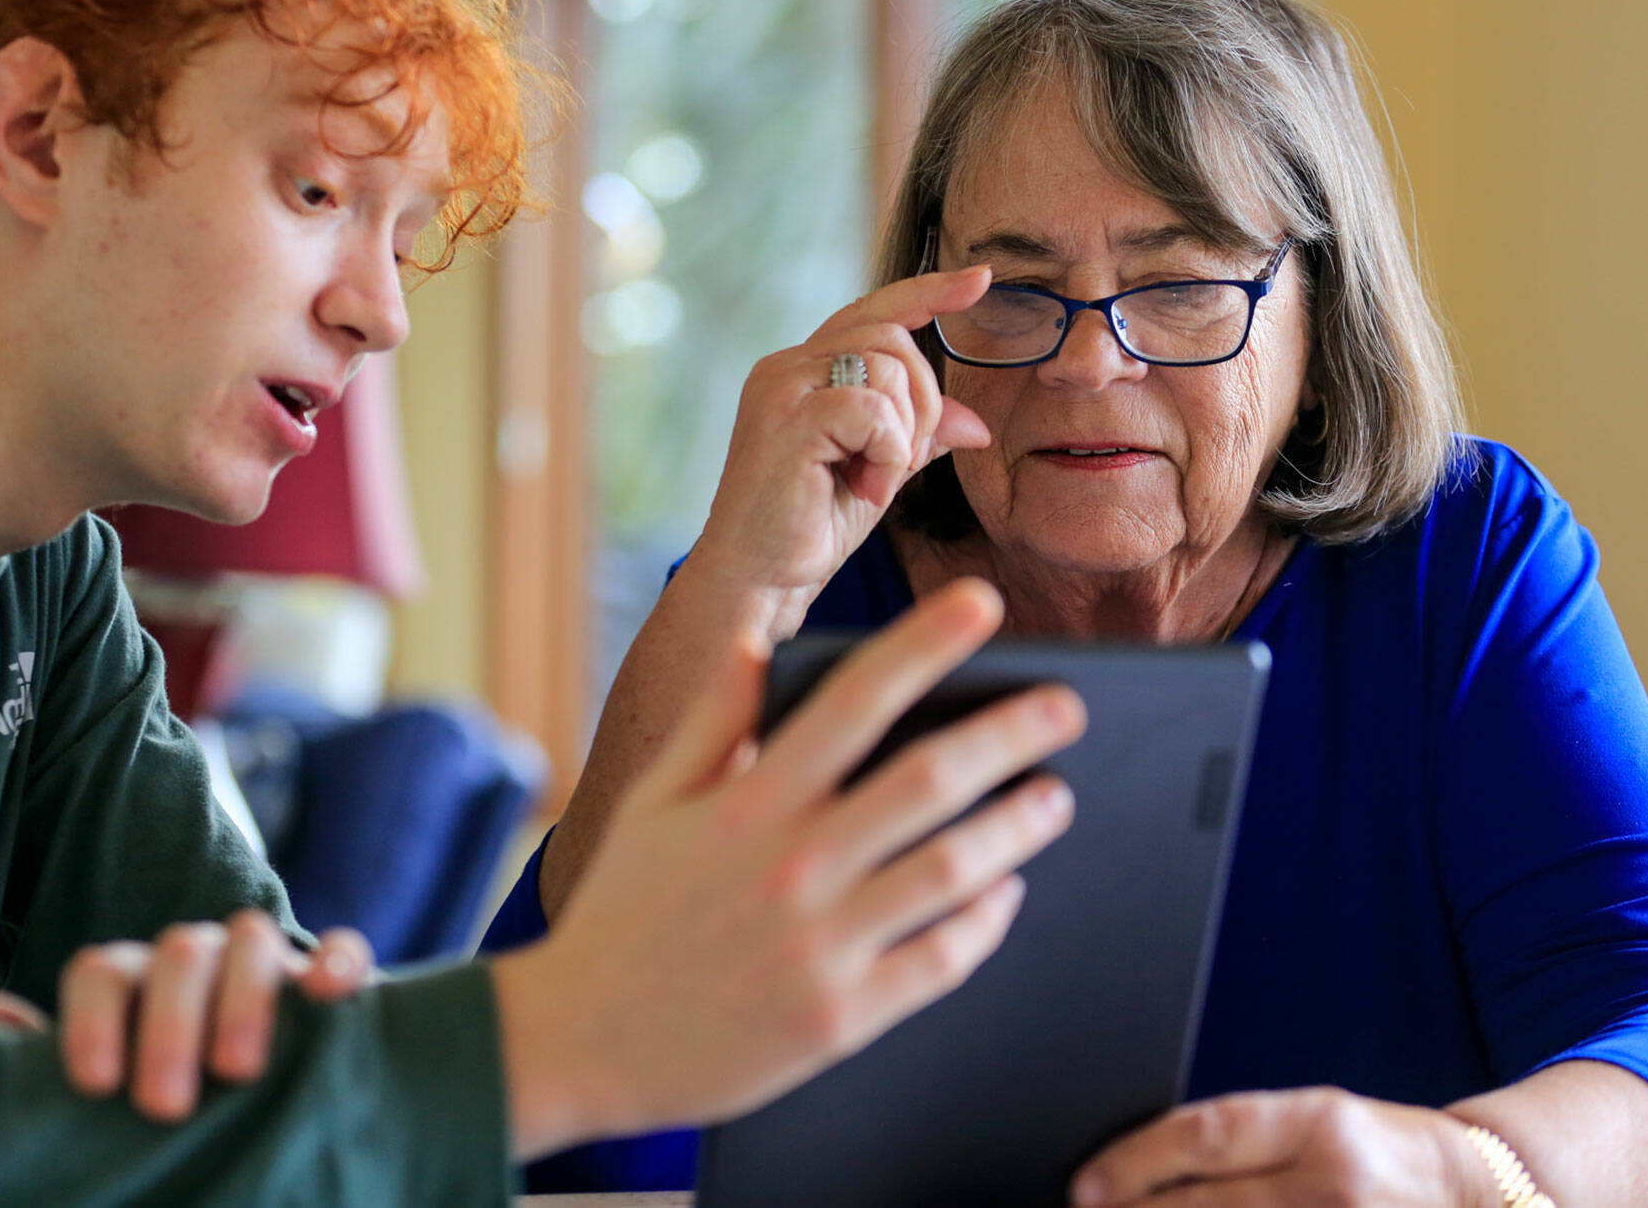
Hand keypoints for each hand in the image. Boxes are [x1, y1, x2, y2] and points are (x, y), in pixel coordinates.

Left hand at [0, 910, 374, 1121]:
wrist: (252, 1101)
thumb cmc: (159, 1095)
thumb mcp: (102, 1083)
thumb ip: (44, 1059)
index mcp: (132, 979)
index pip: (101, 969)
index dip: (91, 1020)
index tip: (94, 1085)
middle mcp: (194, 958)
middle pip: (177, 954)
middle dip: (170, 1025)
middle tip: (163, 1105)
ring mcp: (264, 961)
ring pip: (251, 938)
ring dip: (244, 997)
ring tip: (239, 1071)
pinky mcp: (326, 979)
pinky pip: (340, 947)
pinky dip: (336, 963)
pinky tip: (329, 995)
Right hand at [493, 578, 1082, 1158]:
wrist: (579, 1042)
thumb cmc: (621, 913)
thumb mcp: (653, 802)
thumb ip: (714, 719)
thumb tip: (758, 642)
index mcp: (744, 803)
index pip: (855, 700)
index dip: (926, 644)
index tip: (983, 605)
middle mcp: (788, 865)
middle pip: (927, 779)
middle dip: (1009, 732)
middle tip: (1068, 706)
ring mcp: (818, 946)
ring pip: (951, 870)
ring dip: (1016, 828)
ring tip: (1055, 798)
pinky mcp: (839, 1018)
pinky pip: (939, 961)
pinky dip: (984, 922)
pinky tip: (1004, 893)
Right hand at [690, 266, 993, 599]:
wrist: (757, 582)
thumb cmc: (806, 530)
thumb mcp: (879, 473)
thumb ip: (917, 437)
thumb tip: (973, 423)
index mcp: (803, 371)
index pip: (873, 312)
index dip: (929, 292)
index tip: (981, 281)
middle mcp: (787, 367)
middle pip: (892, 338)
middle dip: (923, 400)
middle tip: (904, 461)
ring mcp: (783, 387)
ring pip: (888, 367)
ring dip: (904, 433)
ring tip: (875, 482)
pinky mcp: (788, 418)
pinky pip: (873, 409)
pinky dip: (889, 453)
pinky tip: (868, 490)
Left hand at [1069, 1086, 1496, 1206]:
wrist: (1476, 1193)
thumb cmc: (1374, 1151)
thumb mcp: (1314, 1122)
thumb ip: (1237, 1141)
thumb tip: (1136, 1164)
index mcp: (1319, 1123)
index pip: (1206, 1134)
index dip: (1135, 1161)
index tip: (1086, 1185)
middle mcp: (1335, 1182)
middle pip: (1208, 1207)